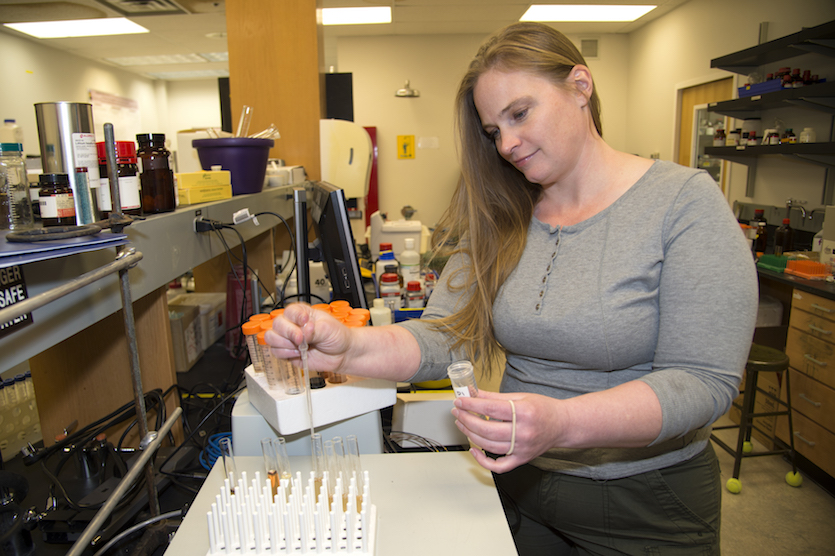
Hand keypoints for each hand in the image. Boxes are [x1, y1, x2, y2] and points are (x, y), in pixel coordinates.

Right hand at [265, 303, 353, 373]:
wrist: (342, 354)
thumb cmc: (336, 336)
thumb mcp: (327, 329)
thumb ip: (313, 330)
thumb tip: (303, 332)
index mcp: (302, 314)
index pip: (289, 311)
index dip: (295, 317)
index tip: (305, 321)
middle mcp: (293, 325)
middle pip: (277, 324)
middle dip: (289, 332)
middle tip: (301, 339)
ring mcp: (289, 339)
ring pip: (272, 338)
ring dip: (285, 344)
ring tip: (300, 346)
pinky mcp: (288, 353)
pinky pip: (276, 352)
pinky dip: (286, 353)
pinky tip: (298, 353)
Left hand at [452, 390, 566, 473]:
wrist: (564, 425)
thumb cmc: (545, 409)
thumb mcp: (521, 397)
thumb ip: (495, 397)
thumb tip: (474, 393)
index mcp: (523, 412)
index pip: (490, 408)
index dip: (471, 404)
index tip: (460, 401)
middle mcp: (523, 432)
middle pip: (487, 429)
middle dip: (467, 420)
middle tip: (457, 412)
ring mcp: (522, 448)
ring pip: (489, 446)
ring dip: (471, 435)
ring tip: (462, 424)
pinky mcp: (522, 459)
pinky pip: (499, 466)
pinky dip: (483, 461)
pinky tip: (474, 450)